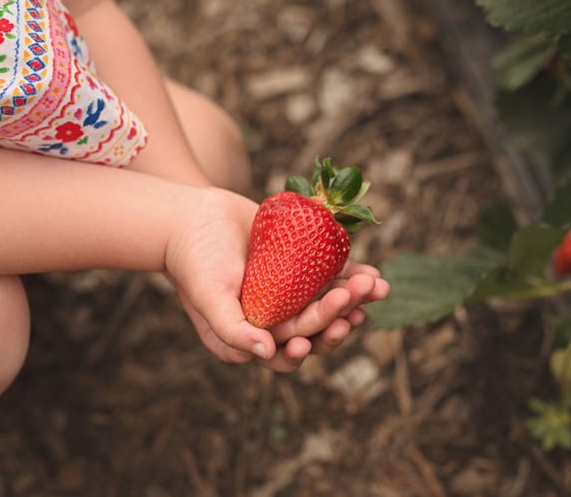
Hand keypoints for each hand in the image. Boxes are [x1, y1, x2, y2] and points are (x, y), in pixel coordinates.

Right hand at [164, 187, 389, 371]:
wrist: (193, 216)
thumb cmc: (196, 261)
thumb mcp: (209, 298)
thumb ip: (233, 331)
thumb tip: (268, 354)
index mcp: (253, 338)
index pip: (290, 351)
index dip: (315, 343)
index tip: (333, 327)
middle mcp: (274, 321)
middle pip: (316, 329)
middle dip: (339, 316)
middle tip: (355, 298)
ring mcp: (290, 294)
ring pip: (329, 304)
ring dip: (355, 300)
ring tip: (377, 288)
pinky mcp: (300, 268)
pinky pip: (331, 277)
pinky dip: (353, 276)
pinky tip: (374, 274)